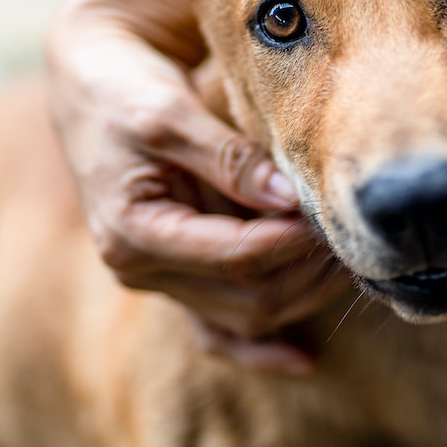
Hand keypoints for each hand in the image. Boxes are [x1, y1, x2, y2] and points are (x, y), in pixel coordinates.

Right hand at [46, 0, 351, 372]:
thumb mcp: (169, 114)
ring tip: (350, 263)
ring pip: (246, 317)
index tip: (330, 214)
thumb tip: (289, 197)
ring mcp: (161, 278)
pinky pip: (221, 331)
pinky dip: (262, 348)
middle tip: (354, 239)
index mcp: (132, 234)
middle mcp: (142, 270)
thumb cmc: (123, 91)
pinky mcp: (179, 274)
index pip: (234, 255)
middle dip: (307, 272)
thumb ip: (228, 158)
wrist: (91, 85)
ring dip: (302, 295)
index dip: (291, 240)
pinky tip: (304, 361)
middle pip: (247, 297)